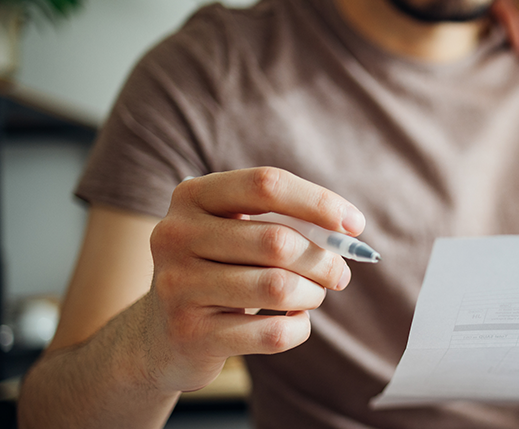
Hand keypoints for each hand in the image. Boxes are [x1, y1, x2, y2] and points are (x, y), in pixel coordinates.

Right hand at [140, 167, 365, 392]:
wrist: (161, 335)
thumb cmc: (220, 271)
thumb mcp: (239, 234)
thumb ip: (288, 223)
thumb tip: (349, 232)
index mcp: (192, 196)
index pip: (267, 184)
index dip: (319, 202)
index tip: (355, 225)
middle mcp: (175, 234)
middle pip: (278, 241)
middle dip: (324, 260)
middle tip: (339, 274)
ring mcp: (177, 285)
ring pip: (278, 287)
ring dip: (312, 294)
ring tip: (312, 296)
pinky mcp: (188, 334)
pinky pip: (272, 333)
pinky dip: (298, 328)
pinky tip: (292, 322)